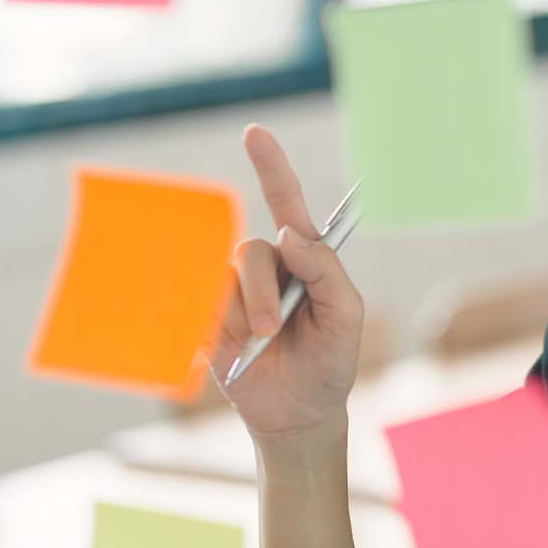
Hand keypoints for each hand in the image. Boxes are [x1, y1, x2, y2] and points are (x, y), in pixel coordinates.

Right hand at [203, 124, 364, 444]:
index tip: (254, 132)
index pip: (286, 201)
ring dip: (243, 315)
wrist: (298, 415)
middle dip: (261, 293)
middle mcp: (266, 268)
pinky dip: (217, 327)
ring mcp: (234, 293)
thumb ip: (327, 272)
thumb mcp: (345, 318)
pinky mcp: (208, 319)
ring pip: (224, 281)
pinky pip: (202, 307)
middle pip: (250, 251)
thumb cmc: (330, 362)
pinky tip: (231, 347)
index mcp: (303, 258)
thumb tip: (291, 234)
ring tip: (259, 345)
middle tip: (271, 330)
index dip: (270, 165)